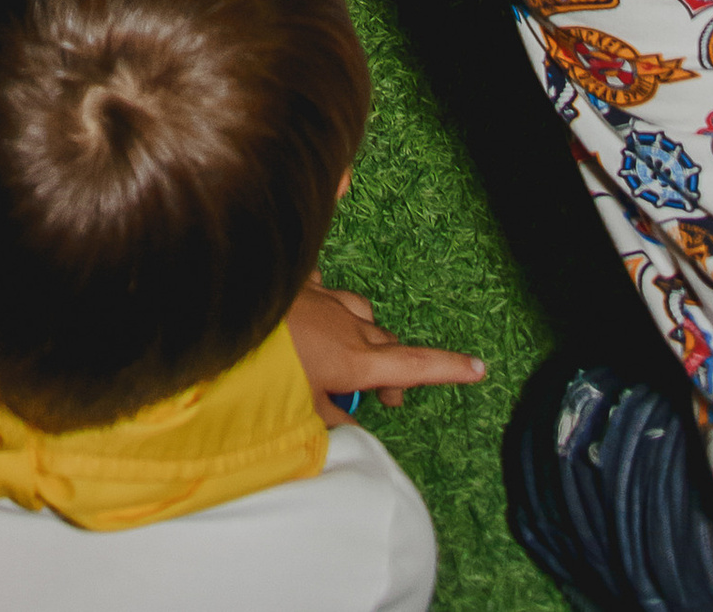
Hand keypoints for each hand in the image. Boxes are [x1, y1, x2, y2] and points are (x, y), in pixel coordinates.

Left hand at [287, 277, 486, 426]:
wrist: (233, 314)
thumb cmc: (268, 370)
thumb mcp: (305, 408)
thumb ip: (336, 420)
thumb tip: (356, 428)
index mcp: (358, 360)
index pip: (415, 365)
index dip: (449, 369)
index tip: (479, 368)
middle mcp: (351, 326)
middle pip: (388, 346)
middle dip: (393, 373)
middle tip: (385, 401)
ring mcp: (328, 300)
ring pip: (362, 317)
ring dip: (363, 338)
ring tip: (346, 361)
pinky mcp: (304, 284)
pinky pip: (327, 289)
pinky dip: (328, 303)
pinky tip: (315, 311)